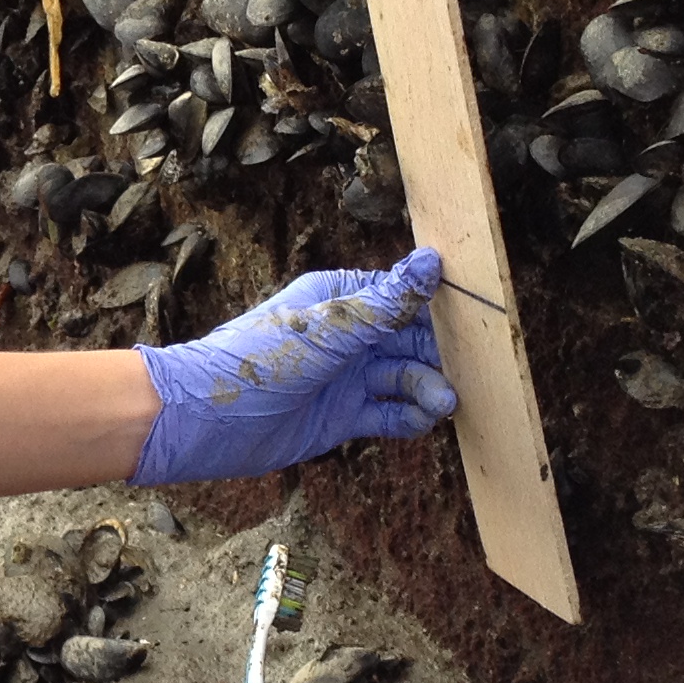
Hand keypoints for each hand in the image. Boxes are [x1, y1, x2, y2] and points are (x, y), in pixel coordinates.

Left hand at [130, 249, 457, 485]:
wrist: (204, 420)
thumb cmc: (256, 359)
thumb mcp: (329, 328)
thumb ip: (385, 303)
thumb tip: (431, 261)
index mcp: (340, 300)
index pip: (401, 296)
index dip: (438, 307)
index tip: (478, 319)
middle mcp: (345, 337)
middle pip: (410, 340)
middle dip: (440, 354)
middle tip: (473, 371)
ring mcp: (344, 378)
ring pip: (403, 379)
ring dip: (427, 389)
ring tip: (445, 403)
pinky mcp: (340, 418)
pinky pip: (387, 415)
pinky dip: (409, 418)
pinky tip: (425, 421)